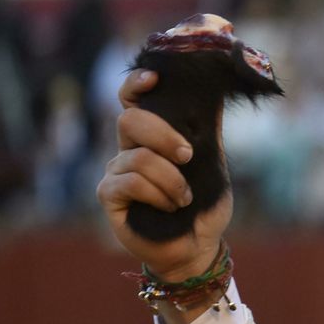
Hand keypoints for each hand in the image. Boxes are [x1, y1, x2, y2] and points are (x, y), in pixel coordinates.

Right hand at [96, 69, 232, 281]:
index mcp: (150, 137)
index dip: (136, 85)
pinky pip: (131, 182)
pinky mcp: (109, 196)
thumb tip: (214, 92)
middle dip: (164, 135)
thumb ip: (207, 130)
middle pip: (130, 120)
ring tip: (185, 198)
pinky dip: (158, 194)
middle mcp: (127, 149)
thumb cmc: (203, 204)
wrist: (198, 245)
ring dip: (171, 179)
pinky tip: (170, 206)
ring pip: (137, 157)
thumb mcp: (211, 161)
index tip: (153, 78)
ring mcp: (115, 172)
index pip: (132, 101)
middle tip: (188, 156)